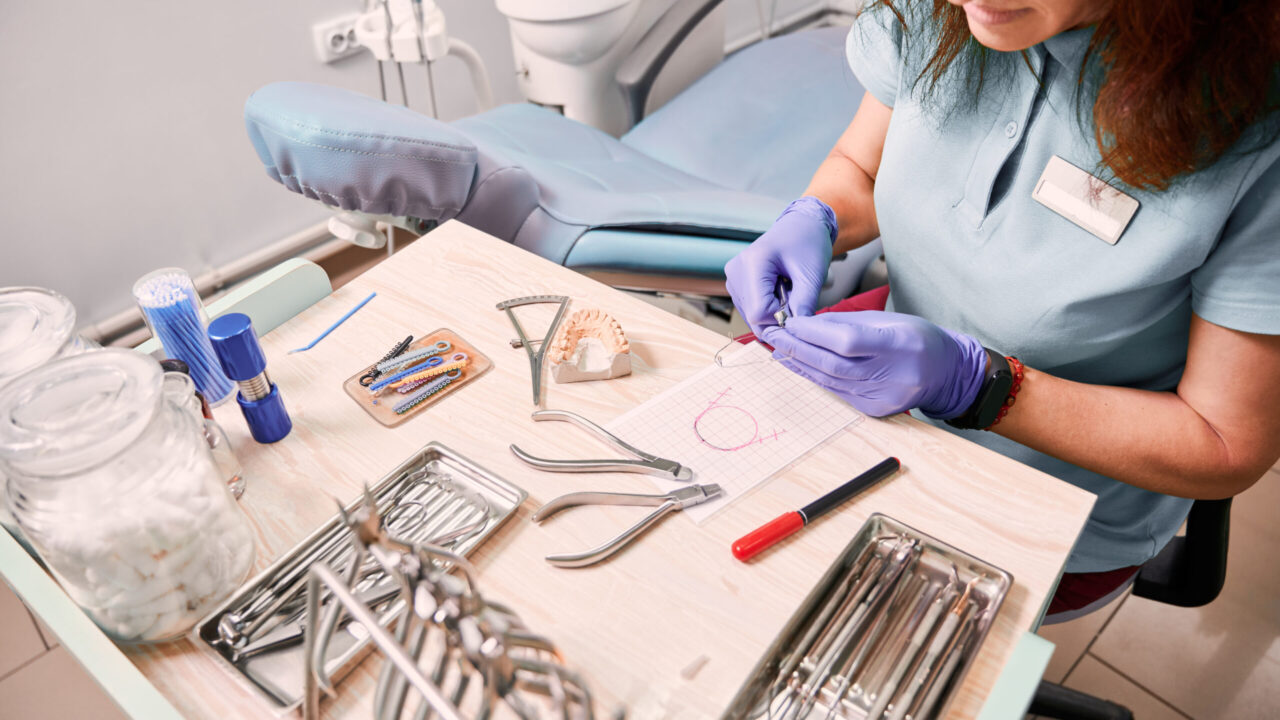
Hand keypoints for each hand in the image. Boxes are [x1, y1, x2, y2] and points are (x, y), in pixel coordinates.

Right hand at [725, 197, 836, 336]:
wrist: (801, 226)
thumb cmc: (808, 243)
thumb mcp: (812, 274)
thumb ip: (805, 304)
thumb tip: (798, 332)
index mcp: (751, 264)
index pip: (759, 312)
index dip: (782, 319)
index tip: (801, 311)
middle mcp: (735, 272)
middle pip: (754, 317)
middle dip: (779, 318)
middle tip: (798, 300)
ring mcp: (733, 279)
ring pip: (752, 317)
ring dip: (775, 314)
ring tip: (790, 292)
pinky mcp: (736, 285)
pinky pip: (751, 310)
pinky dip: (769, 309)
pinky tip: (781, 292)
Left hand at [761, 311, 988, 418]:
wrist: (945, 372)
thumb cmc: (918, 339)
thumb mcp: (889, 321)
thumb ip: (849, 323)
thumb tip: (808, 324)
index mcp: (900, 345)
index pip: (847, 341)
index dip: (814, 333)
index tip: (792, 323)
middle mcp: (893, 375)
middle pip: (834, 364)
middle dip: (799, 349)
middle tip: (775, 336)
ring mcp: (884, 397)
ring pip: (831, 381)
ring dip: (801, 365)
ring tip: (779, 351)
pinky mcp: (875, 410)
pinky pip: (838, 391)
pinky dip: (816, 377)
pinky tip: (800, 367)